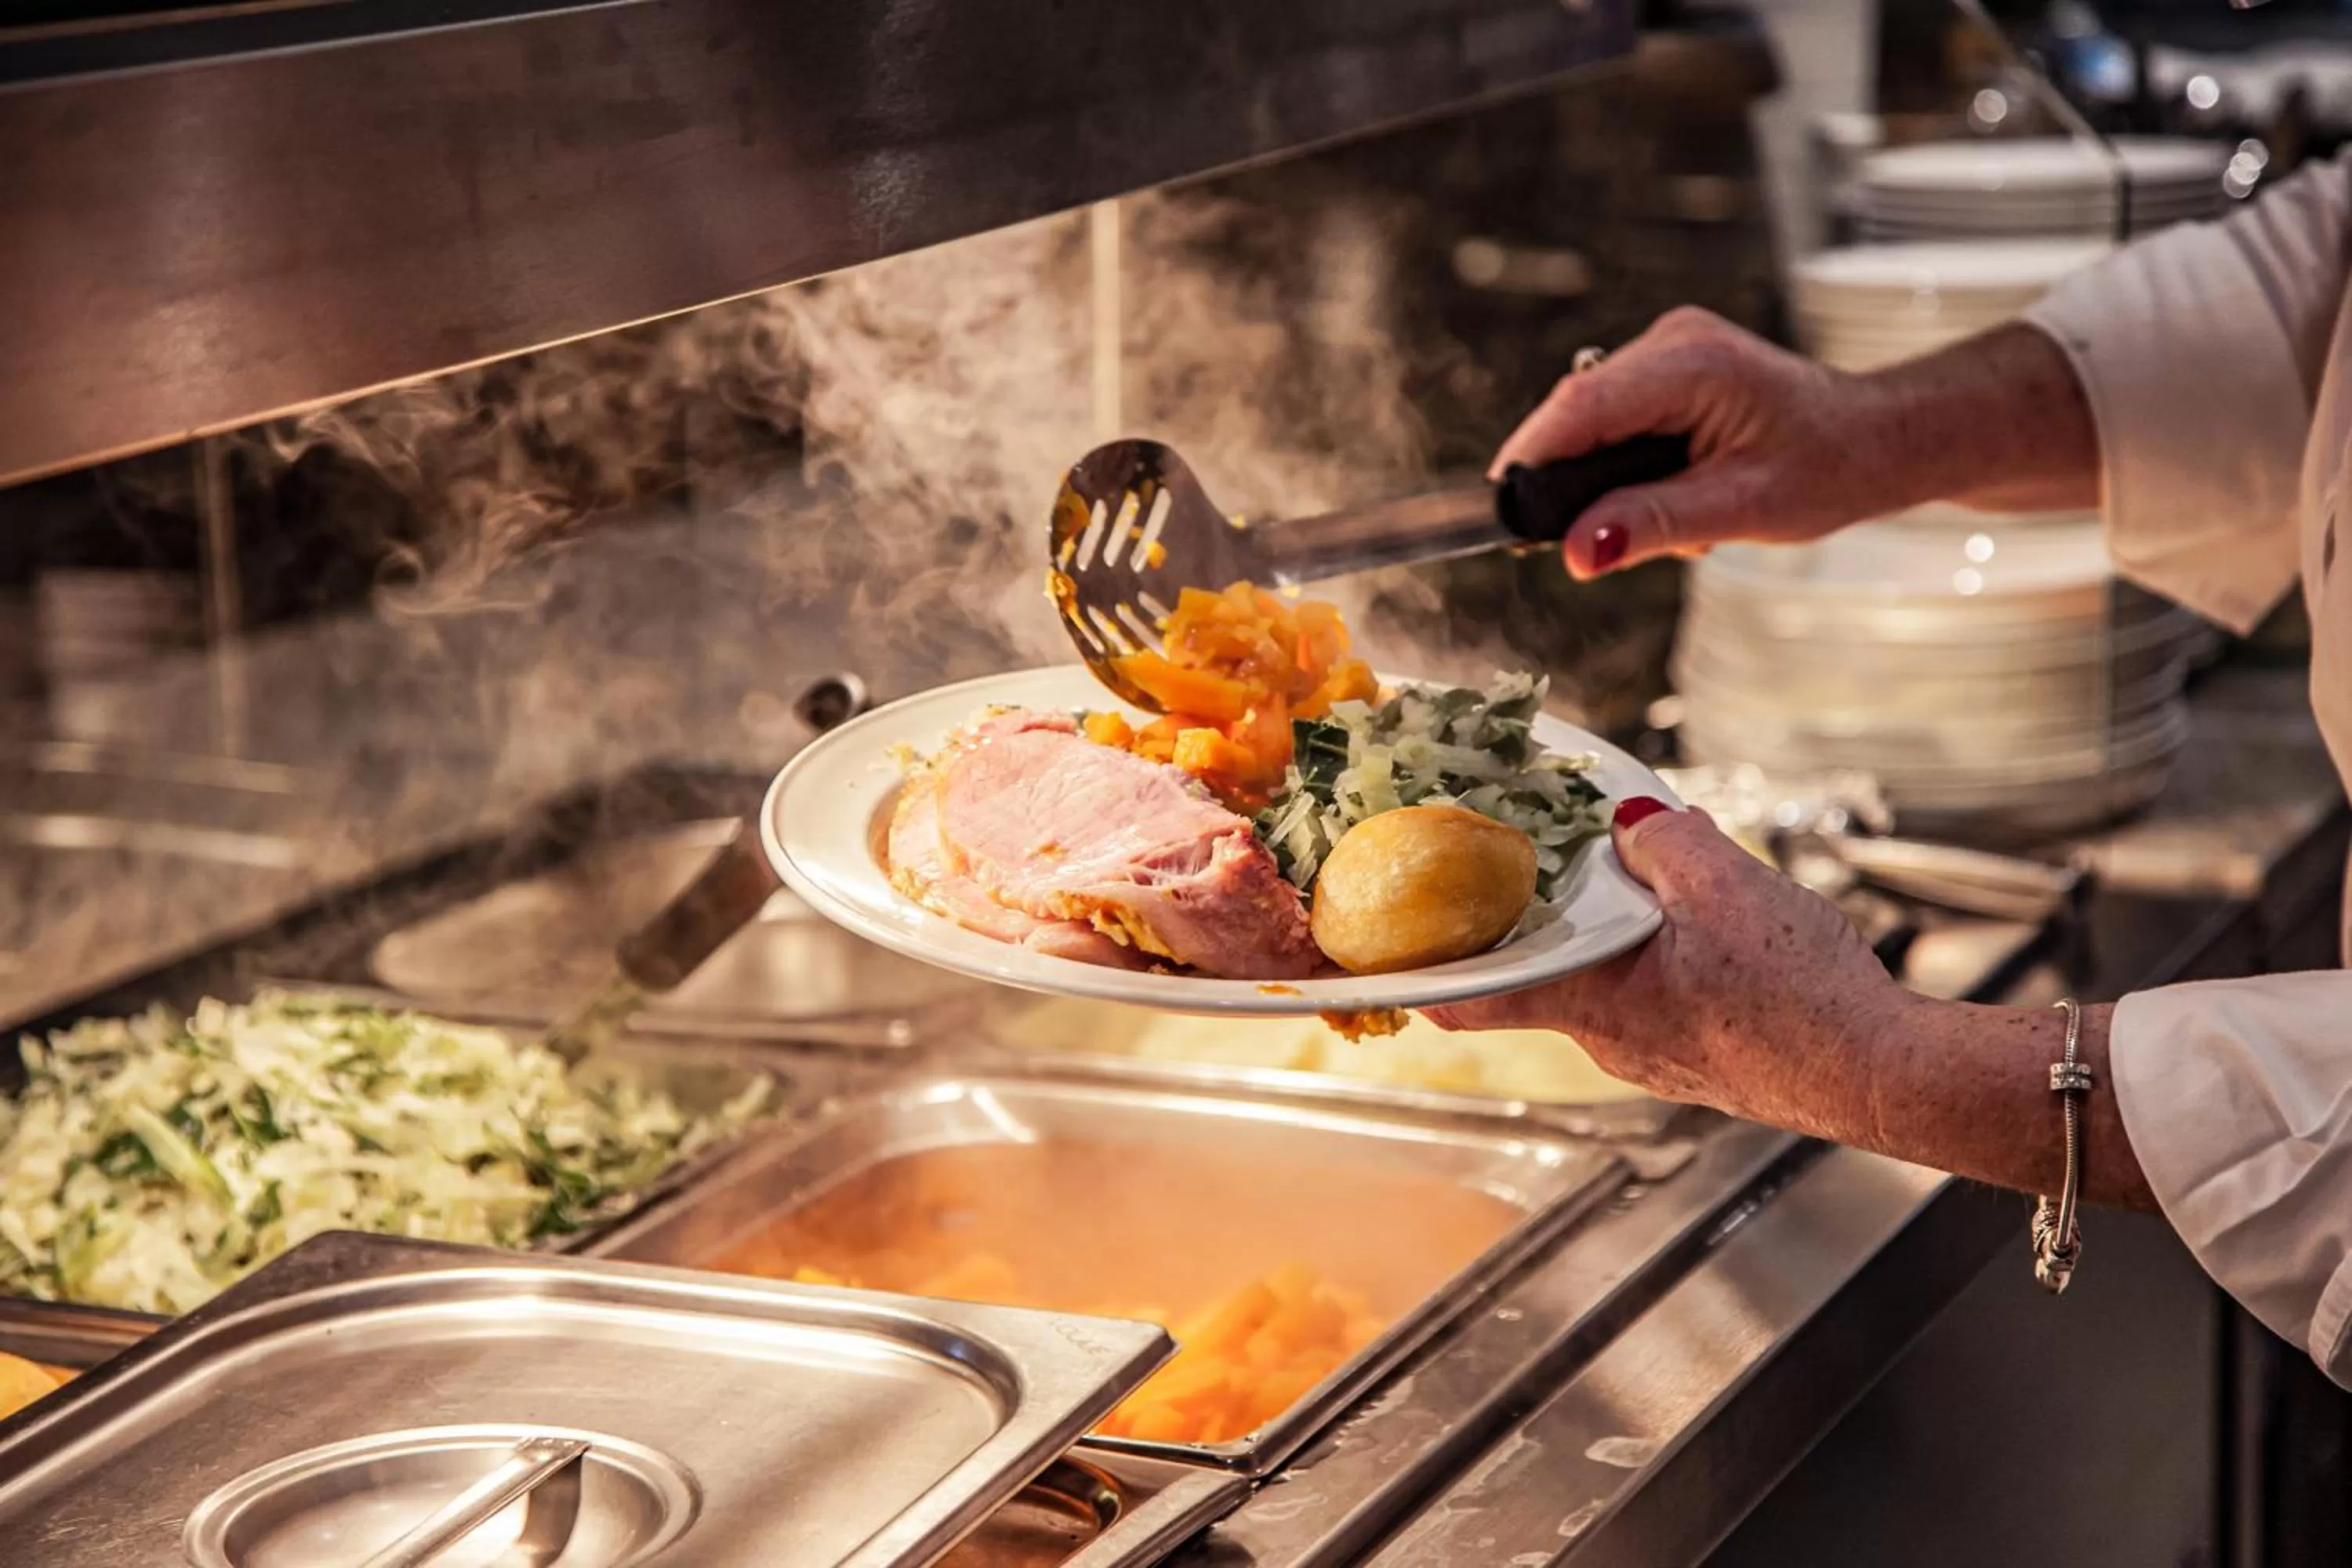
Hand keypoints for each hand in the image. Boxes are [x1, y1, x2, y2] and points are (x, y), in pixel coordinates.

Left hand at [1428, 798, 1912, 1132]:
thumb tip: (1630, 819)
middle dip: (1541, 913)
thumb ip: (1662, 842)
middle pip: (1544, 970)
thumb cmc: (1806, 1004)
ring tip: (1657, 873)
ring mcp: (1660, 1054)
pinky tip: (1715, 921)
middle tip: (1541, 856)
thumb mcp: (1725, 888)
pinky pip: (1661, 991)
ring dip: (1617, 928)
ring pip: (1609, 977)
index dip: (1422, 969)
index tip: (1386, 943)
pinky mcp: (1706, 1054)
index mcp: (1593, 1003)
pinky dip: (1666, 951)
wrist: (1888, 1077)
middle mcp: (1613, 1041)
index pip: (1470, 999)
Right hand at [1492, 311, 2101, 578]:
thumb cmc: (1829, 467)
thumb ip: (1655, 525)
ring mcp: (1665, 349)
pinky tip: (1674, 491)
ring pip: (1587, 420)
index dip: (1533, 457)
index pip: (1581, 407)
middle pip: (1574, 413)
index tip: (1505, 510)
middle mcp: (1672, 341)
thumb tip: (1578, 553)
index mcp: (1694, 363)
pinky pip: (1610, 419)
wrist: (1875, 439)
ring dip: (1605, 479)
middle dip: (1575, 481)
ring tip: (1676, 516)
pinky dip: (1623, 465)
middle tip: (1605, 541)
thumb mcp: (1744, 510)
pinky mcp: (1662, 368)